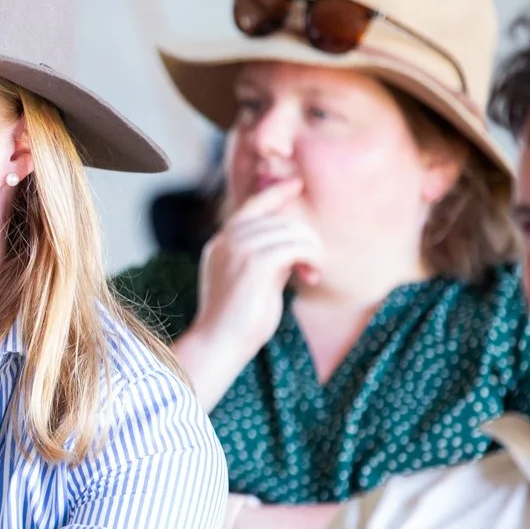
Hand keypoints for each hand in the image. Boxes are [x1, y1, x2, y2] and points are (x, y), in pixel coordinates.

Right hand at [188, 178, 322, 361]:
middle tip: (311, 269)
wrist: (218, 346)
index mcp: (222, 243)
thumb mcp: (251, 281)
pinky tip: (309, 277)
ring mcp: (238, 249)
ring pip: (291, 231)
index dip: (276, 191)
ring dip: (310, 251)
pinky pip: (295, 246)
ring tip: (310, 276)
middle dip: (303, 240)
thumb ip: (266, 257)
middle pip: (280, 219)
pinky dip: (309, 259)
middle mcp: (227, 240)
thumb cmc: (238, 322)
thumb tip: (293, 242)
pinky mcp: (253, 263)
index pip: (251, 205)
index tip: (296, 183)